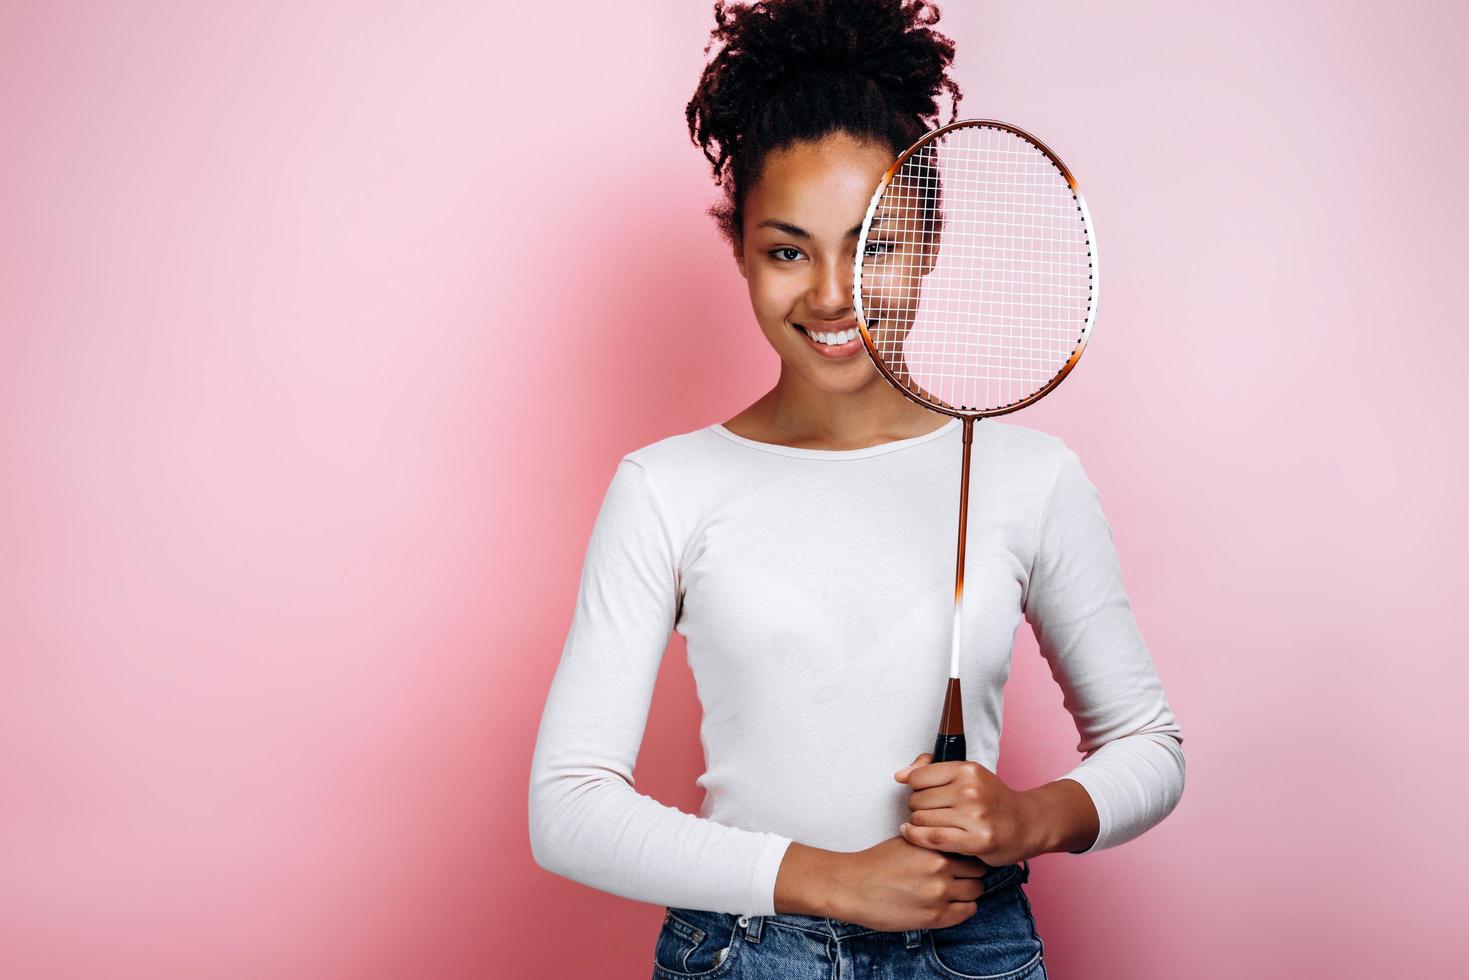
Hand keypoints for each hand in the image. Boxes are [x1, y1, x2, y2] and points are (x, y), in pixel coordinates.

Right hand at [823, 835, 989, 931]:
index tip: (964, 858)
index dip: (968, 853)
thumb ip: (934, 842)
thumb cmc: (878, 862)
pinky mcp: (934, 917)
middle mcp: (940, 868)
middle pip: (979, 871)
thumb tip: (957, 843)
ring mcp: (939, 894)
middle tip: (961, 875)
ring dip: (968, 891)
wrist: (853, 887)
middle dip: (971, 873)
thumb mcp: (908, 841)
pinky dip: (963, 908)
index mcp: (933, 846)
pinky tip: (949, 904)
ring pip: (976, 891)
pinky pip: (967, 912)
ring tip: (953, 890)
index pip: (971, 848)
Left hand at [893, 753, 1039, 866]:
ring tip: (927, 824)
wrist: (1027, 823)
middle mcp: (971, 790)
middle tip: (928, 812)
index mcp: (968, 770)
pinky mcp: (976, 840)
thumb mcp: (967, 775)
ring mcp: (975, 816)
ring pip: (922, 819)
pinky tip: (912, 834)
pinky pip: (932, 838)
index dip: (914, 787)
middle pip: (917, 800)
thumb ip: (931, 770)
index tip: (922, 794)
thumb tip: (899, 775)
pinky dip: (916, 837)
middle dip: (916, 807)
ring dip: (917, 824)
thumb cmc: (993, 799)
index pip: (918, 777)